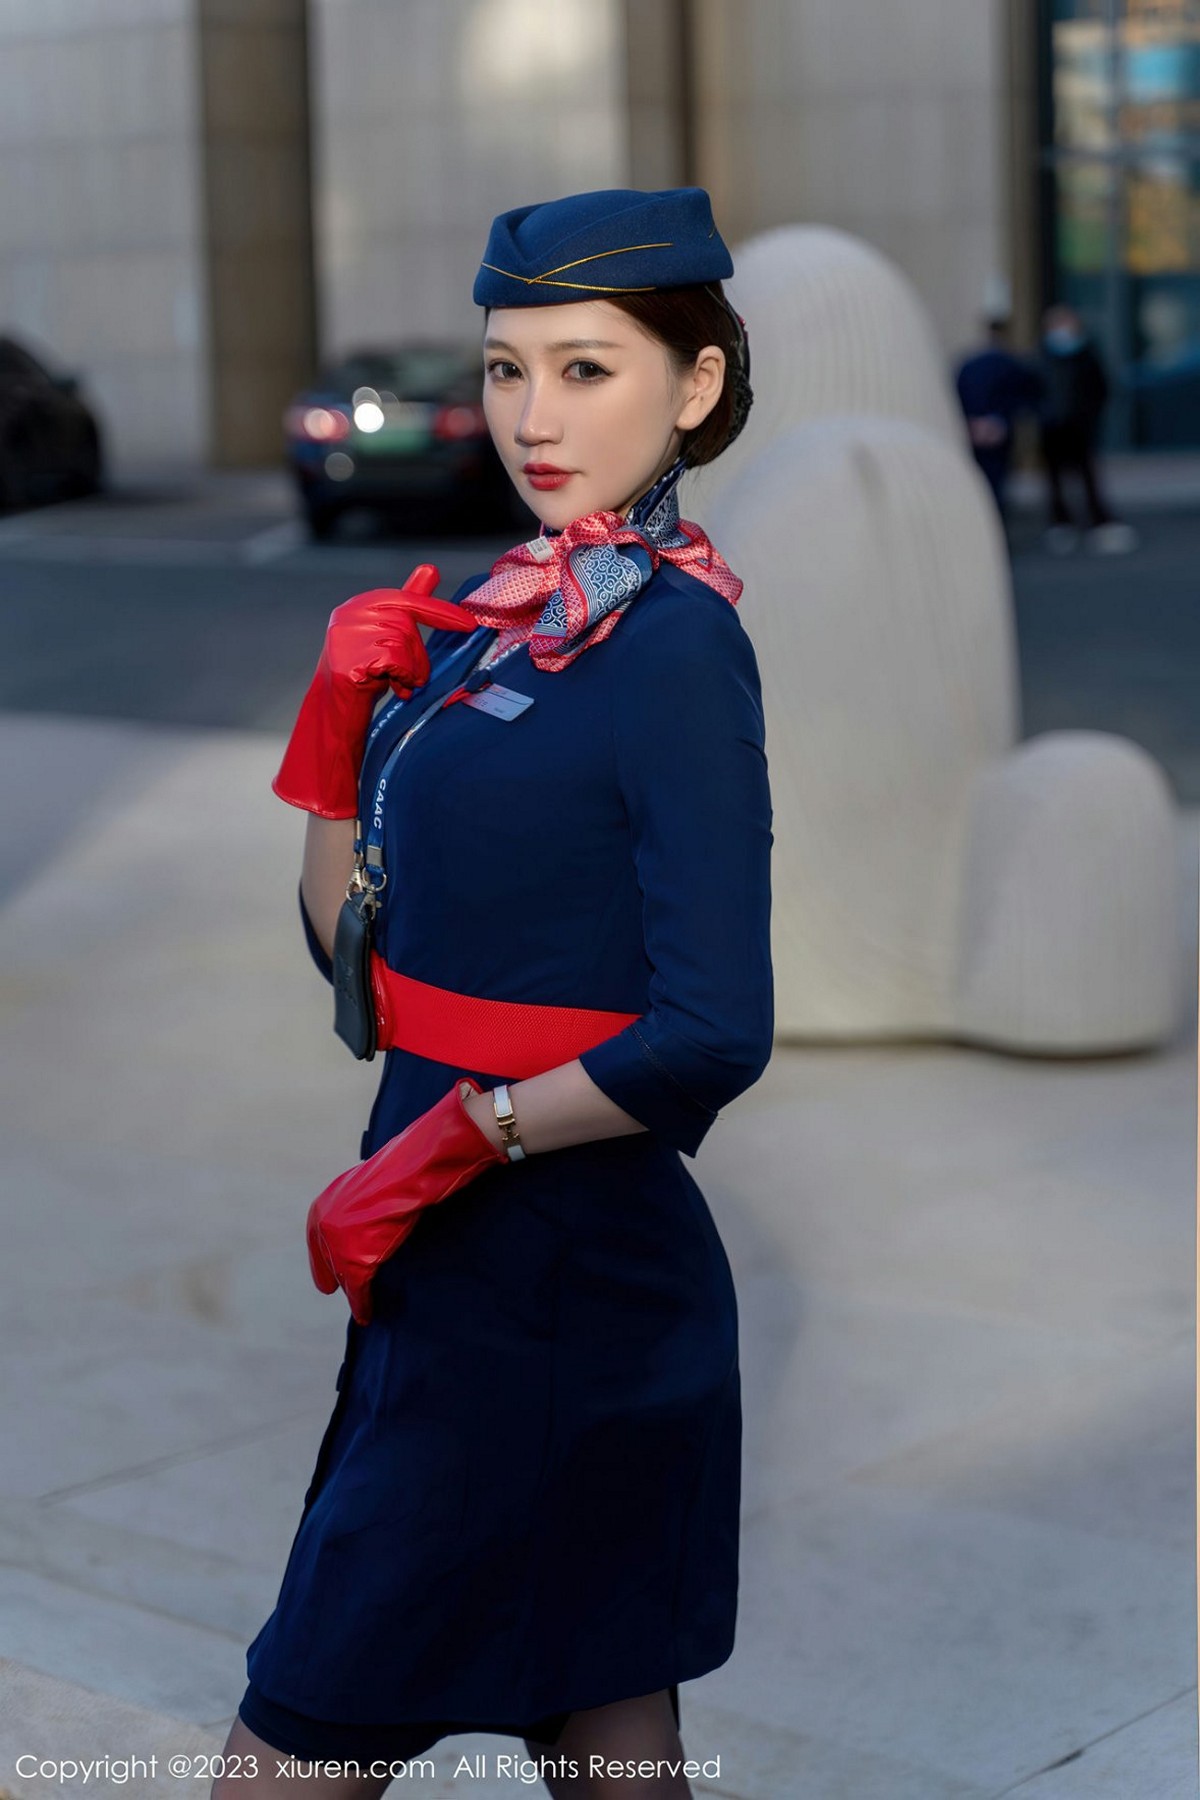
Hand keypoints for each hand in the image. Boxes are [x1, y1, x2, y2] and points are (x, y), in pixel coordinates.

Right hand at [272, 564, 478, 818]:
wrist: (335, 710)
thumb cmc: (367, 672)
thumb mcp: (387, 634)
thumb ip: (408, 602)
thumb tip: (430, 568)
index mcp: (359, 605)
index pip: (407, 600)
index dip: (440, 613)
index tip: (469, 623)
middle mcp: (349, 615)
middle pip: (407, 627)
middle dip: (417, 656)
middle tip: (405, 676)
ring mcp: (346, 637)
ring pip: (403, 646)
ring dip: (408, 671)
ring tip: (391, 681)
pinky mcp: (349, 661)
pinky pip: (395, 663)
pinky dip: (399, 679)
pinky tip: (386, 686)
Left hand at [307, 1077, 508, 1325]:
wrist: (413, 1170)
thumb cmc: (401, 1171)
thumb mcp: (372, 1188)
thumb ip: (362, 1205)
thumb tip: (367, 1218)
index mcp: (324, 1204)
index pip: (318, 1240)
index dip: (323, 1261)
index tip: (328, 1279)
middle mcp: (324, 1223)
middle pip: (329, 1260)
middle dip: (336, 1277)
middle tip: (337, 1291)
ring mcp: (337, 1241)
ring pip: (344, 1275)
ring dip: (354, 1292)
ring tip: (361, 1305)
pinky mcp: (354, 1259)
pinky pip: (357, 1288)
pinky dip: (363, 1303)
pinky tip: (366, 1314)